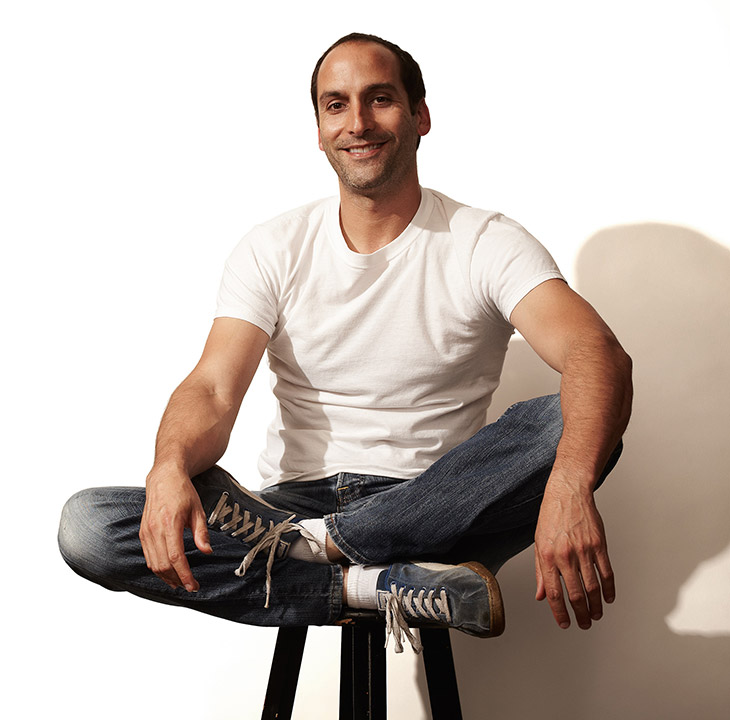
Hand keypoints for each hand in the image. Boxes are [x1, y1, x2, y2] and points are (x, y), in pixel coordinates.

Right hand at [139, 466, 212, 591]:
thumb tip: (207, 551)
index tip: (194, 586)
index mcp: (170, 523)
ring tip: (181, 583)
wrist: (164, 478)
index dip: (185, 575)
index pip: (175, 557)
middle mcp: (154, 530)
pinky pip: (148, 557)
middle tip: (191, 586)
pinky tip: (168, 573)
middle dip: (177, 580)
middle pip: (163, 565)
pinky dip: (158, 569)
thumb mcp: (198, 510)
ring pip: (154, 564)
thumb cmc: (183, 492)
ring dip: (167, 577)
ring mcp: (146, 532)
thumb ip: (201, 532)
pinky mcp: (142, 533)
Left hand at [534, 478, 614, 628]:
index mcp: (547, 555)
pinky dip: (609, 589)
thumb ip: (539, 571)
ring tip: (595, 616)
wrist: (568, 493)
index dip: (559, 612)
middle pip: (575, 594)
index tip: (565, 623)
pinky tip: (608, 599)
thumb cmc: (551, 517)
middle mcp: (565, 555)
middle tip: (584, 625)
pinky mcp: (599, 545)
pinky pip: (606, 573)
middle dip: (580, 614)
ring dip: (595, 606)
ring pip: (592, 587)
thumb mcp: (538, 542)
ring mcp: (584, 550)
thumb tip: (541, 595)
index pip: (554, 593)